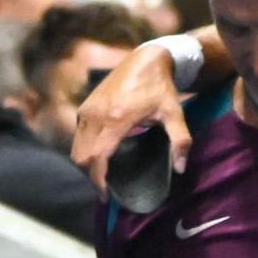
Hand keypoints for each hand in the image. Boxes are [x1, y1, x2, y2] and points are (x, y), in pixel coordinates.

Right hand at [72, 40, 189, 190]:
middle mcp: (96, 115)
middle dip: (90, 178)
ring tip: (102, 178)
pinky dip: (84, 152)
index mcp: (116, 119)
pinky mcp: (85, 107)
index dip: (98, 181)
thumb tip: (181, 169)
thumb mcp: (176, 114)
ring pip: (76, 148)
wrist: (145, 60)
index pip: (97, 158)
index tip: (106, 196)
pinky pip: (77, 137)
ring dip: (86, 166)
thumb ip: (180, 141)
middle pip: (81, 157)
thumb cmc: (162, 88)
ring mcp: (88, 110)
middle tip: (106, 191)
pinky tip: (99, 158)